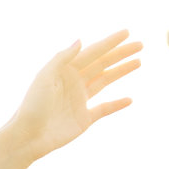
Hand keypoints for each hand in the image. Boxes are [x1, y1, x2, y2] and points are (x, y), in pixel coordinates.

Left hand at [8, 30, 140, 159]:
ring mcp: (80, 101)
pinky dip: (117, 104)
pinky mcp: (84, 119)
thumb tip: (81, 41)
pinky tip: (129, 99)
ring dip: (121, 71)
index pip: (92, 52)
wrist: (28, 136)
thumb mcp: (45, 77)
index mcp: (64, 71)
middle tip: (140, 44)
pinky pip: (105, 109)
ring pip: (105, 81)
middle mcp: (74, 83)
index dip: (109, 42)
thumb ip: (62, 58)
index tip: (127, 32)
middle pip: (102, 64)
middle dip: (120, 54)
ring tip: (138, 62)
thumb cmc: (33, 106)